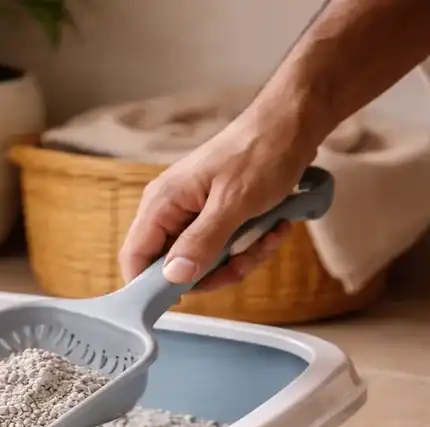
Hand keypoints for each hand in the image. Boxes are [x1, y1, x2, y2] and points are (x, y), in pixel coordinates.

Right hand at [118, 111, 318, 290]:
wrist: (294, 124)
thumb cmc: (262, 151)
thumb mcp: (234, 202)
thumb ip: (201, 242)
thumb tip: (173, 277)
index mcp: (163, 202)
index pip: (135, 257)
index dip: (151, 285)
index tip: (183, 299)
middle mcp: (173, 210)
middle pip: (175, 267)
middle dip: (215, 271)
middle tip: (245, 257)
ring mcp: (196, 214)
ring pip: (206, 263)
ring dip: (242, 258)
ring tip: (268, 233)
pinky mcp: (219, 217)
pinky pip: (227, 250)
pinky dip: (253, 245)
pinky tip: (274, 226)